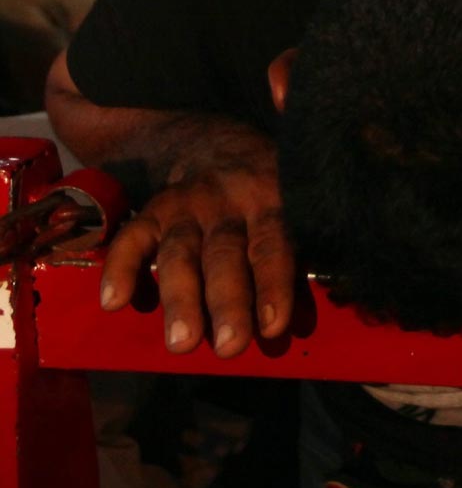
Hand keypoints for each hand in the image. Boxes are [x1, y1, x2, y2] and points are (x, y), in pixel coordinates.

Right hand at [99, 129, 294, 358]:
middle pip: (226, 254)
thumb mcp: (294, 200)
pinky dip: (121, 268)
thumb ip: (301, 245)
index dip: (274, 285)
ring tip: (181, 344)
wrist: (214, 141)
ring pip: (181, 253)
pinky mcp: (152, 210)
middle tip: (230, 346)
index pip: (274, 245)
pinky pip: (132, 238)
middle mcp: (228, 203)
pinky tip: (115, 303)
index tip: (273, 326)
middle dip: (228, 302)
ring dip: (181, 299)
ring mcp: (186, 206)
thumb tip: (320, 307)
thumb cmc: (267, 189)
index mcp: (272, 201)